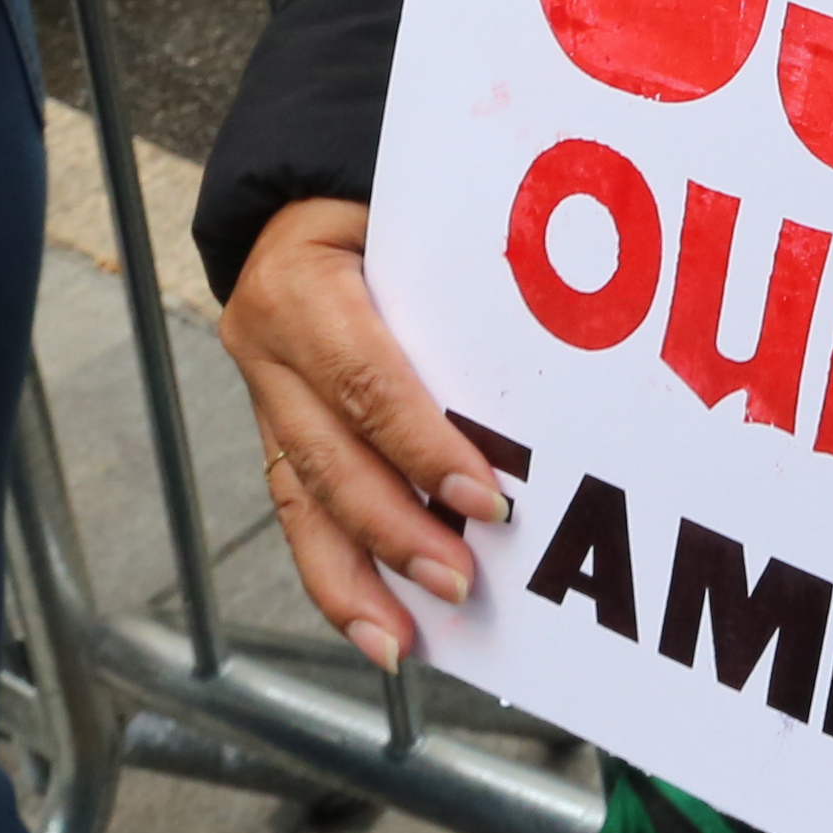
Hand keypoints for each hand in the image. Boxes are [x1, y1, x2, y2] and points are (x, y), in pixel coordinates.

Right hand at [213, 197, 508, 670]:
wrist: (298, 190)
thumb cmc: (383, 198)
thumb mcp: (416, 213)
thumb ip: (465, 275)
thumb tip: (568, 337)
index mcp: (303, 283)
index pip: (367, 380)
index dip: (423, 447)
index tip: (486, 500)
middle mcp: (268, 344)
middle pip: (330, 457)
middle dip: (396, 531)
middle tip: (460, 581)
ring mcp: (264, 392)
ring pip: (301, 500)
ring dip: (355, 579)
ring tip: (401, 642)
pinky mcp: (273, 427)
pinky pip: (297, 510)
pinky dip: (335, 572)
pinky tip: (374, 623)